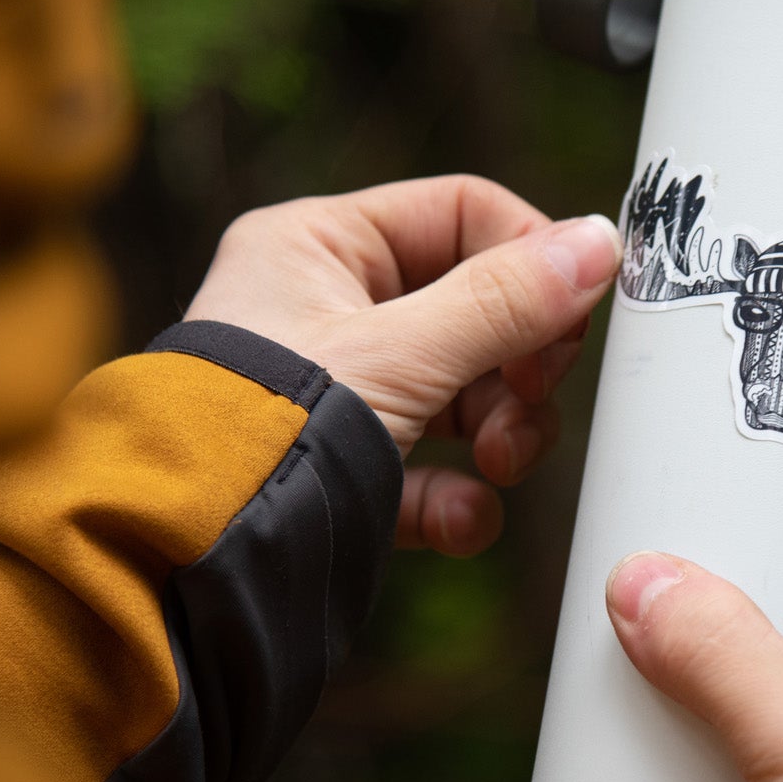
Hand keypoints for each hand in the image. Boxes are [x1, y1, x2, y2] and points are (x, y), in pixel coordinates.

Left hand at [184, 175, 621, 556]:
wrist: (184, 565)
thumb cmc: (258, 432)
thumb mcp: (400, 355)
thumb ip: (506, 301)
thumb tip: (598, 243)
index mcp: (317, 245)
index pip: (463, 215)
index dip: (530, 261)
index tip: (573, 316)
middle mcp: (324, 309)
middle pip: (475, 311)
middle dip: (517, 368)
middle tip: (530, 401)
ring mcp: (337, 394)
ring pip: (464, 394)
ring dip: (501, 434)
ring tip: (500, 467)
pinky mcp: (343, 471)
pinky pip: (430, 470)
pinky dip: (457, 497)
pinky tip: (458, 519)